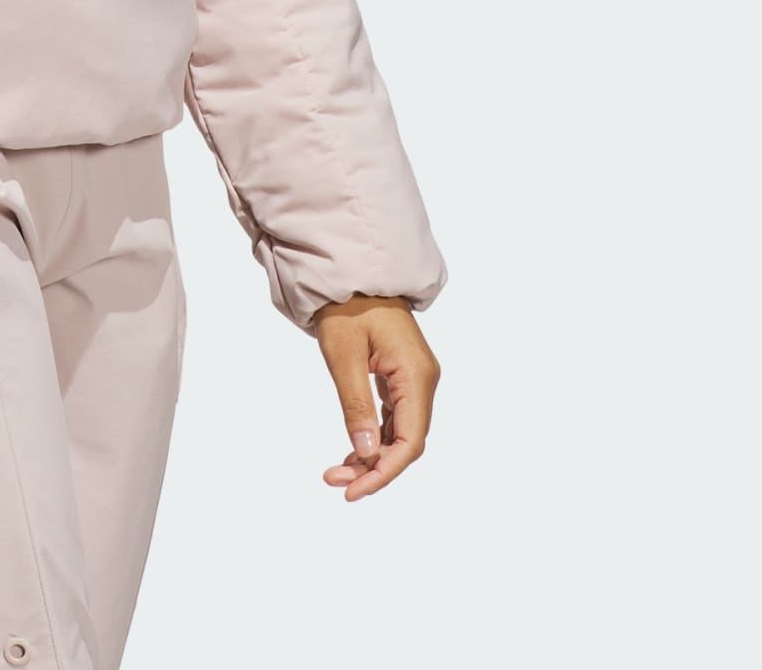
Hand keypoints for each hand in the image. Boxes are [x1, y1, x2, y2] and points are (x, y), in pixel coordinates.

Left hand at [312, 294, 439, 500]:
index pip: (410, 441)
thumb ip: (356, 405)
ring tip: (339, 472)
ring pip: (400, 432)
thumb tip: (368, 453)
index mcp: (417, 376)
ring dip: (373, 455)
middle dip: (375, 468)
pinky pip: (395, 416)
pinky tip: (355, 449)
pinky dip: (376, 436)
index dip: (384, 471)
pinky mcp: (403, 375)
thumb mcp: (344, 354)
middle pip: (407, 441)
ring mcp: (415, 378)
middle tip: (337, 482)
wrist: (351, 272)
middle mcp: (423, 380)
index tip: (353, 490)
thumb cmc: (346, 306)